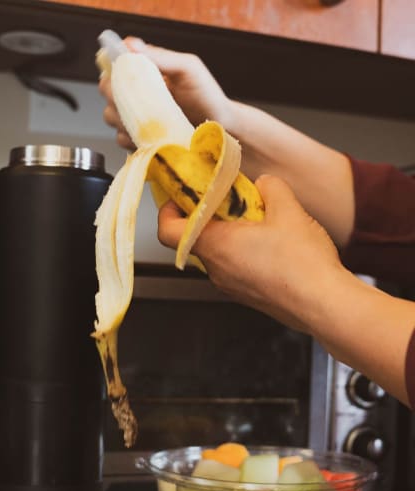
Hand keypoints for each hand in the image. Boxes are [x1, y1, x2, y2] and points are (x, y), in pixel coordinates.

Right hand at [99, 37, 235, 150]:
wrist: (218, 128)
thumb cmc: (206, 95)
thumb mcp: (187, 68)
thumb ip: (161, 56)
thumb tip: (132, 44)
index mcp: (145, 71)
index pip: (114, 65)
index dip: (113, 71)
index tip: (125, 78)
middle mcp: (136, 92)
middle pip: (107, 91)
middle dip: (117, 97)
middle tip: (139, 102)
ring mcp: (136, 116)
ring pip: (111, 116)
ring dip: (124, 119)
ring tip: (148, 121)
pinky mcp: (137, 138)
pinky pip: (120, 138)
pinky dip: (130, 138)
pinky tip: (147, 137)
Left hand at [157, 175, 343, 333]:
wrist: (323, 304)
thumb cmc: (303, 264)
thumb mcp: (289, 210)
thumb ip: (271, 188)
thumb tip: (264, 184)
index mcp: (216, 246)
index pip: (168, 232)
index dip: (168, 211)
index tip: (181, 197)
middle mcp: (216, 269)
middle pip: (195, 239)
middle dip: (210, 216)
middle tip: (230, 200)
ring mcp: (229, 285)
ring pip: (217, 253)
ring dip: (230, 234)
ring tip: (260, 221)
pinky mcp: (245, 295)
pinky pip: (234, 268)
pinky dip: (243, 252)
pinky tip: (271, 244)